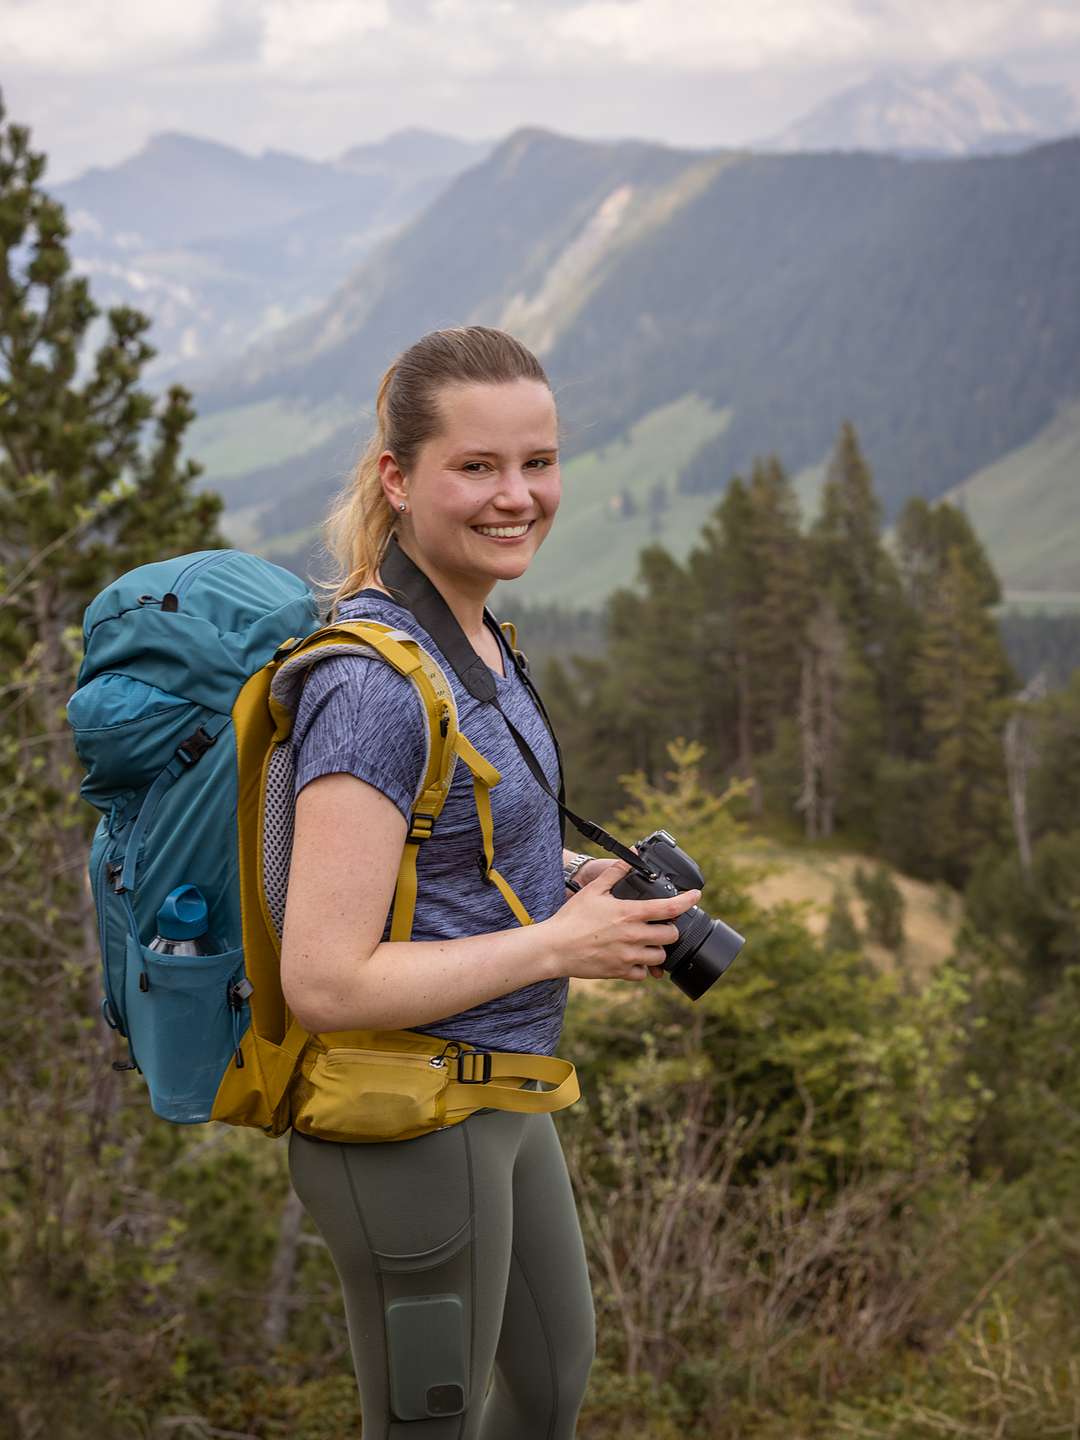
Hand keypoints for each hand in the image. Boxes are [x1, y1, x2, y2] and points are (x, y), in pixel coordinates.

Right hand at [547, 861, 700, 983]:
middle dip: (669, 929)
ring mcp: (628, 956)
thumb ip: (617, 871)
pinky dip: (642, 967)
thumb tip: (634, 854)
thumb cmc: (572, 918)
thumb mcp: (594, 889)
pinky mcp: (620, 972)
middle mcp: (634, 936)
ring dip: (657, 949)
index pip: (670, 908)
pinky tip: (633, 958)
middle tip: (660, 925)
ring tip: (646, 942)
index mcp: (630, 913)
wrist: (554, 947)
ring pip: (660, 957)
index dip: (688, 900)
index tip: (696, 896)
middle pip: (671, 935)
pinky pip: (643, 974)